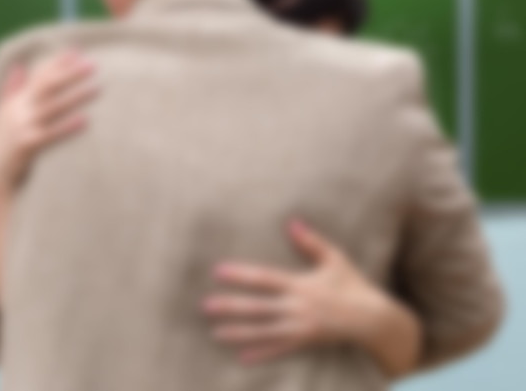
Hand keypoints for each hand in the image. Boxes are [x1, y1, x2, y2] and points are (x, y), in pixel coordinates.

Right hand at [0, 50, 97, 194]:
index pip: (38, 75)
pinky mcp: (27, 145)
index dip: (57, 63)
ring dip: (76, 96)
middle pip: (47, 86)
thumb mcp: (5, 114)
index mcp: (15, 101)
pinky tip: (85, 120)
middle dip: (70, 74)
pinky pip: (52, 134)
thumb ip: (13, 90)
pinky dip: (68, 126)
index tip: (77, 51)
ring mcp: (22, 126)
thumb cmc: (4, 144)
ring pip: (53, 107)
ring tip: (97, 88)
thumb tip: (18, 67)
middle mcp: (18, 110)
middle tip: (93, 65)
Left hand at [203, 219, 419, 373]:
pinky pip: (279, 350)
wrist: (374, 320)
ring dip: (239, 332)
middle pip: (257, 307)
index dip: (241, 275)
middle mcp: (296, 307)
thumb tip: (292, 223)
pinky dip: (261, 354)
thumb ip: (312, 242)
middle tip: (206, 306)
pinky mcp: (305, 343)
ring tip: (215, 333)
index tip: (219, 272)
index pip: (264, 278)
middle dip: (231, 306)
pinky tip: (242, 357)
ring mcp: (300, 328)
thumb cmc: (353, 285)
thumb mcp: (335, 259)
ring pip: (263, 331)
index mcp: (300, 285)